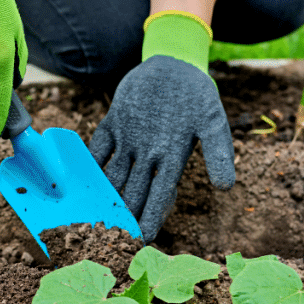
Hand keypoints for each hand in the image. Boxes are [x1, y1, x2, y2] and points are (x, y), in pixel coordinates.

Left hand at [89, 55, 234, 242]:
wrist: (175, 65)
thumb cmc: (197, 94)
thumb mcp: (212, 121)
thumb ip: (218, 152)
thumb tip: (226, 187)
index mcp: (172, 159)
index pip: (161, 195)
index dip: (152, 216)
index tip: (145, 238)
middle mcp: (148, 156)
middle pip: (133, 191)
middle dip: (123, 215)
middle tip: (110, 237)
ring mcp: (128, 141)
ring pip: (113, 174)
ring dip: (103, 195)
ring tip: (91, 217)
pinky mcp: (113, 124)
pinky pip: (98, 147)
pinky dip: (88, 161)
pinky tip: (76, 177)